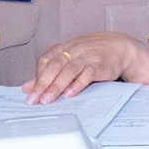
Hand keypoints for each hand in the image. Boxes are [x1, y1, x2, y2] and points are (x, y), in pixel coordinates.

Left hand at [22, 32, 148, 104]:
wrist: (121, 47)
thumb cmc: (92, 54)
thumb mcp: (69, 59)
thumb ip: (48, 72)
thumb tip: (27, 87)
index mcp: (64, 47)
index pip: (46, 60)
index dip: (37, 77)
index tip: (29, 93)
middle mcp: (75, 50)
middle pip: (55, 65)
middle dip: (43, 83)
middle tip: (34, 100)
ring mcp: (88, 56)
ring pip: (69, 70)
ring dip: (56, 86)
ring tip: (47, 100)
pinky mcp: (100, 65)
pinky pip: (87, 74)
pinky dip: (77, 84)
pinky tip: (69, 94)